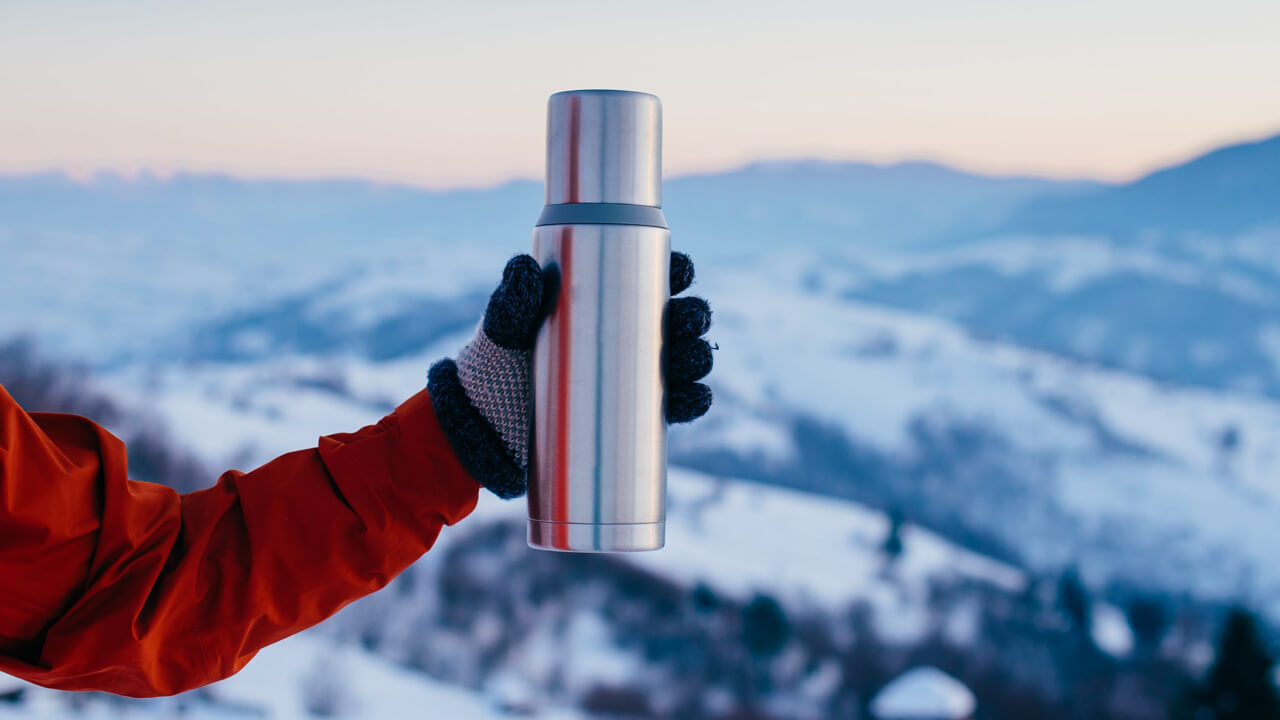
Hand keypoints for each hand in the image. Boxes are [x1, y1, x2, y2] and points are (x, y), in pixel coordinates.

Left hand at [427, 252, 713, 498]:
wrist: (485, 430)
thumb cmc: (494, 367)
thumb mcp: (501, 331)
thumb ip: (511, 302)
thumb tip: (524, 268)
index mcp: (600, 302)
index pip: (648, 278)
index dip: (674, 271)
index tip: (679, 271)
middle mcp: (624, 336)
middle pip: (675, 319)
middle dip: (692, 316)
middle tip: (687, 321)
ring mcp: (630, 377)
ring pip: (682, 361)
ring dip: (697, 357)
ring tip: (692, 360)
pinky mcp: (632, 415)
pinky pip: (673, 406)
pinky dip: (692, 401)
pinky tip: (695, 396)